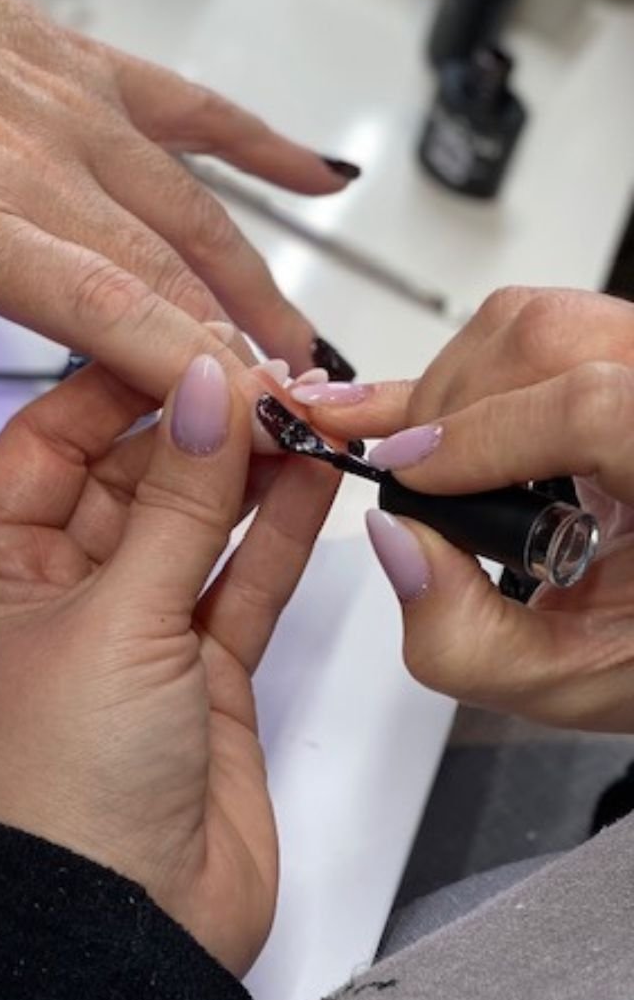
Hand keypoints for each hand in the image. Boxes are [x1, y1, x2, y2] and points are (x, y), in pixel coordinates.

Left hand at [0, 354, 338, 974]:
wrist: (110, 935)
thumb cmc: (55, 792)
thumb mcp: (115, 620)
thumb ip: (175, 503)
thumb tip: (204, 388)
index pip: (52, 439)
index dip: (115, 382)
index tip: (183, 336)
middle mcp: (63, 593)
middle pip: (133, 475)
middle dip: (196, 423)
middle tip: (264, 372)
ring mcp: (138, 634)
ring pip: (198, 524)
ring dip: (246, 471)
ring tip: (301, 411)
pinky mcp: (203, 675)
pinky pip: (241, 582)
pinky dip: (278, 534)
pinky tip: (312, 481)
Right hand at [291, 287, 633, 728]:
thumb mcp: (565, 679)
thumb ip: (466, 638)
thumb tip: (396, 539)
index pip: (596, 411)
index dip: (487, 437)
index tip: (413, 481)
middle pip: (550, 344)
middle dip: (451, 410)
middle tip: (409, 478)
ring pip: (531, 320)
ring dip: (449, 386)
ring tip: (419, 455)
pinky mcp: (611, 361)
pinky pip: (528, 327)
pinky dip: (452, 370)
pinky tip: (389, 404)